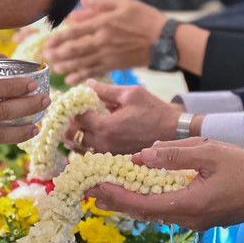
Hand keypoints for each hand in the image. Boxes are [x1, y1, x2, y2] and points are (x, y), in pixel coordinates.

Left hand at [43, 0, 166, 81]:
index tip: (48, 42)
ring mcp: (109, 55)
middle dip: (59, 54)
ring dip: (67, 66)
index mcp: (104, 23)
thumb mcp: (124, 3)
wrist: (165, 40)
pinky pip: (94, 71)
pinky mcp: (115, 65)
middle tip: (47, 57)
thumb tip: (82, 1)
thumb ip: (101, 3)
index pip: (76, 31)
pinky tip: (72, 80)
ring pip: (82, 62)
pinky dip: (82, 76)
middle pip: (75, 49)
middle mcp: (103, 40)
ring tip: (55, 68)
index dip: (60, 37)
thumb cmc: (145, 18)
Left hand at [65, 82, 182, 154]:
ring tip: (83, 120)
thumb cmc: (153, 110)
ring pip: (78, 145)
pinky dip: (86, 142)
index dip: (73, 106)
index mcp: (105, 127)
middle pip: (72, 134)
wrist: (172, 132)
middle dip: (71, 120)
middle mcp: (103, 143)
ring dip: (76, 132)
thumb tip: (87, 84)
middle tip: (77, 110)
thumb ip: (105, 90)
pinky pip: (90, 152)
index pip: (77, 117)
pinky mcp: (112, 157)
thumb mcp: (130, 94)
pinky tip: (93, 131)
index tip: (77, 98)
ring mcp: (107, 153)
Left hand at [90, 138, 243, 231]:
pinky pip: (166, 211)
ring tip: (104, 193)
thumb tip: (141, 157)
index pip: (142, 204)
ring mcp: (194, 221)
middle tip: (88, 190)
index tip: (94, 187)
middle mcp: (187, 219)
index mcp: (188, 205)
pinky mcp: (200, 216)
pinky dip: (147, 202)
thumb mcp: (208, 152)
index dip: (116, 196)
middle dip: (115, 201)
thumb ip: (174, 154)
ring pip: (153, 213)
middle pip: (143, 212)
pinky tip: (137, 194)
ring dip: (129, 202)